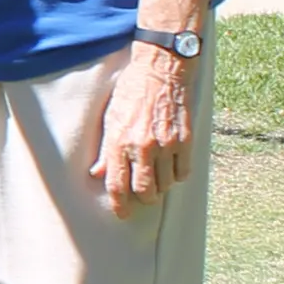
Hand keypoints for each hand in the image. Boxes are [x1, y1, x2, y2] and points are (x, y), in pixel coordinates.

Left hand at [92, 42, 196, 213]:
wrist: (161, 69)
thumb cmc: (132, 91)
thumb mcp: (111, 117)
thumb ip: (106, 149)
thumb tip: (98, 173)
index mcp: (120, 141)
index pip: (117, 184)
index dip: (119, 205)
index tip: (121, 214)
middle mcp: (143, 146)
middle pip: (144, 191)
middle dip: (142, 199)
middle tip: (141, 195)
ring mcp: (166, 144)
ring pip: (165, 185)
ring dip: (160, 187)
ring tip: (155, 176)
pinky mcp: (185, 140)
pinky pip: (183, 172)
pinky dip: (177, 175)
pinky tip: (171, 167)